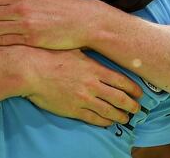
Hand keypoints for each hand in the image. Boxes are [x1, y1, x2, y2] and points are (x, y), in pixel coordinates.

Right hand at [23, 47, 141, 125]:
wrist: (30, 70)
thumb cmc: (49, 56)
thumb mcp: (73, 49)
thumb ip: (88, 53)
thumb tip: (97, 46)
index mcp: (94, 68)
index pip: (121, 81)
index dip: (133, 89)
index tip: (139, 94)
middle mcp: (92, 85)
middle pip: (119, 98)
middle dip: (131, 105)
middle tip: (137, 109)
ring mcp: (83, 99)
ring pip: (109, 111)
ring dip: (120, 116)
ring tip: (125, 118)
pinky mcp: (73, 110)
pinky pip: (93, 119)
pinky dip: (104, 122)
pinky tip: (108, 123)